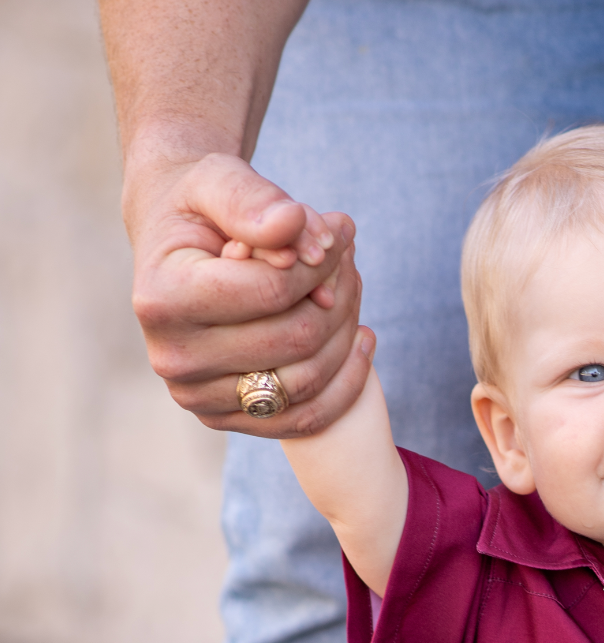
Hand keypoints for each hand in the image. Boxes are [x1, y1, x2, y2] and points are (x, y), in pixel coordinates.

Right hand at [128, 152, 372, 436]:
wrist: (176, 249)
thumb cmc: (198, 208)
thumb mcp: (215, 181)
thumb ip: (251, 199)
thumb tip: (292, 224)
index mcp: (162, 300)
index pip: (272, 291)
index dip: (319, 260)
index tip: (341, 228)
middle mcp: (174, 359)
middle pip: (296, 338)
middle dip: (337, 293)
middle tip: (348, 257)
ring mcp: (198, 399)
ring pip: (308, 380)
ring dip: (345, 331)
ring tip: (351, 289)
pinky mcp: (226, 420)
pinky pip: (308, 418)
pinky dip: (346, 380)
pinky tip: (361, 338)